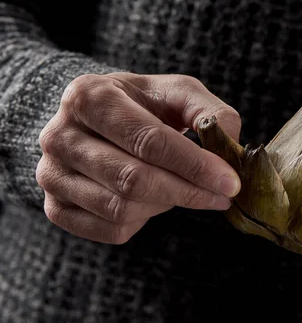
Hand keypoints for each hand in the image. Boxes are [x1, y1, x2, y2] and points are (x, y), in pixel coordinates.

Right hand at [36, 73, 241, 243]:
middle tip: (222, 195)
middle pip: (134, 180)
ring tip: (183, 188)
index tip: (230, 181)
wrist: (95, 121)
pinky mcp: (55, 207)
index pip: (149, 141)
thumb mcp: (175, 92)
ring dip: (166, 204)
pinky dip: (143, 221)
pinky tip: (153, 200)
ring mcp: (51, 175)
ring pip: (123, 209)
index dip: (195, 165)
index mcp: (89, 97)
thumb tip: (229, 145)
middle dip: (188, 192)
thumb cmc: (141, 105)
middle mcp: (59, 136)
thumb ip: (208, 112)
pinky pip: (111, 230)